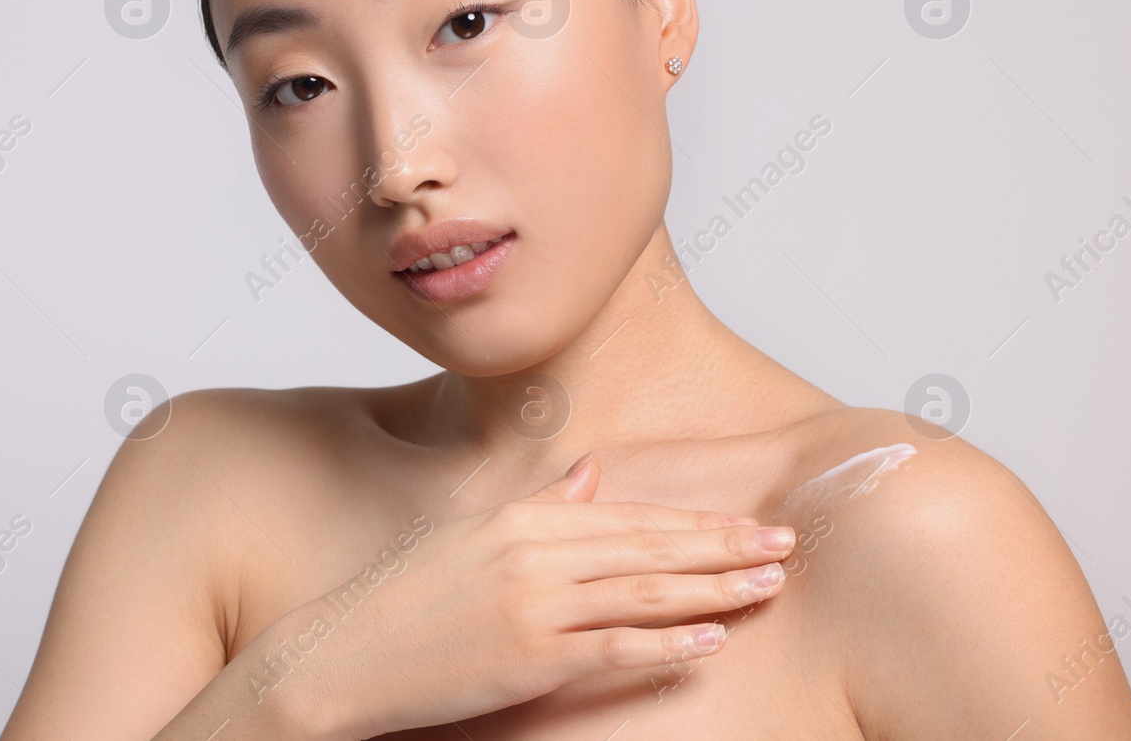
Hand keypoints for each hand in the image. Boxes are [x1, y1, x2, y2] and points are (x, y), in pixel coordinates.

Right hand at [284, 453, 795, 738]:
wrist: (344, 655)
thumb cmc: (402, 599)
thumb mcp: (469, 535)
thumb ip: (537, 504)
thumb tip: (588, 473)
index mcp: (520, 517)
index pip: (628, 514)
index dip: (694, 520)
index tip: (746, 521)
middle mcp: (533, 552)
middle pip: (649, 546)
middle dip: (723, 546)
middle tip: (786, 544)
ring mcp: (533, 604)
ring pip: (644, 591)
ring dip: (714, 588)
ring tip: (767, 586)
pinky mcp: (530, 657)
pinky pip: (613, 646)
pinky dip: (666, 641)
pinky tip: (709, 638)